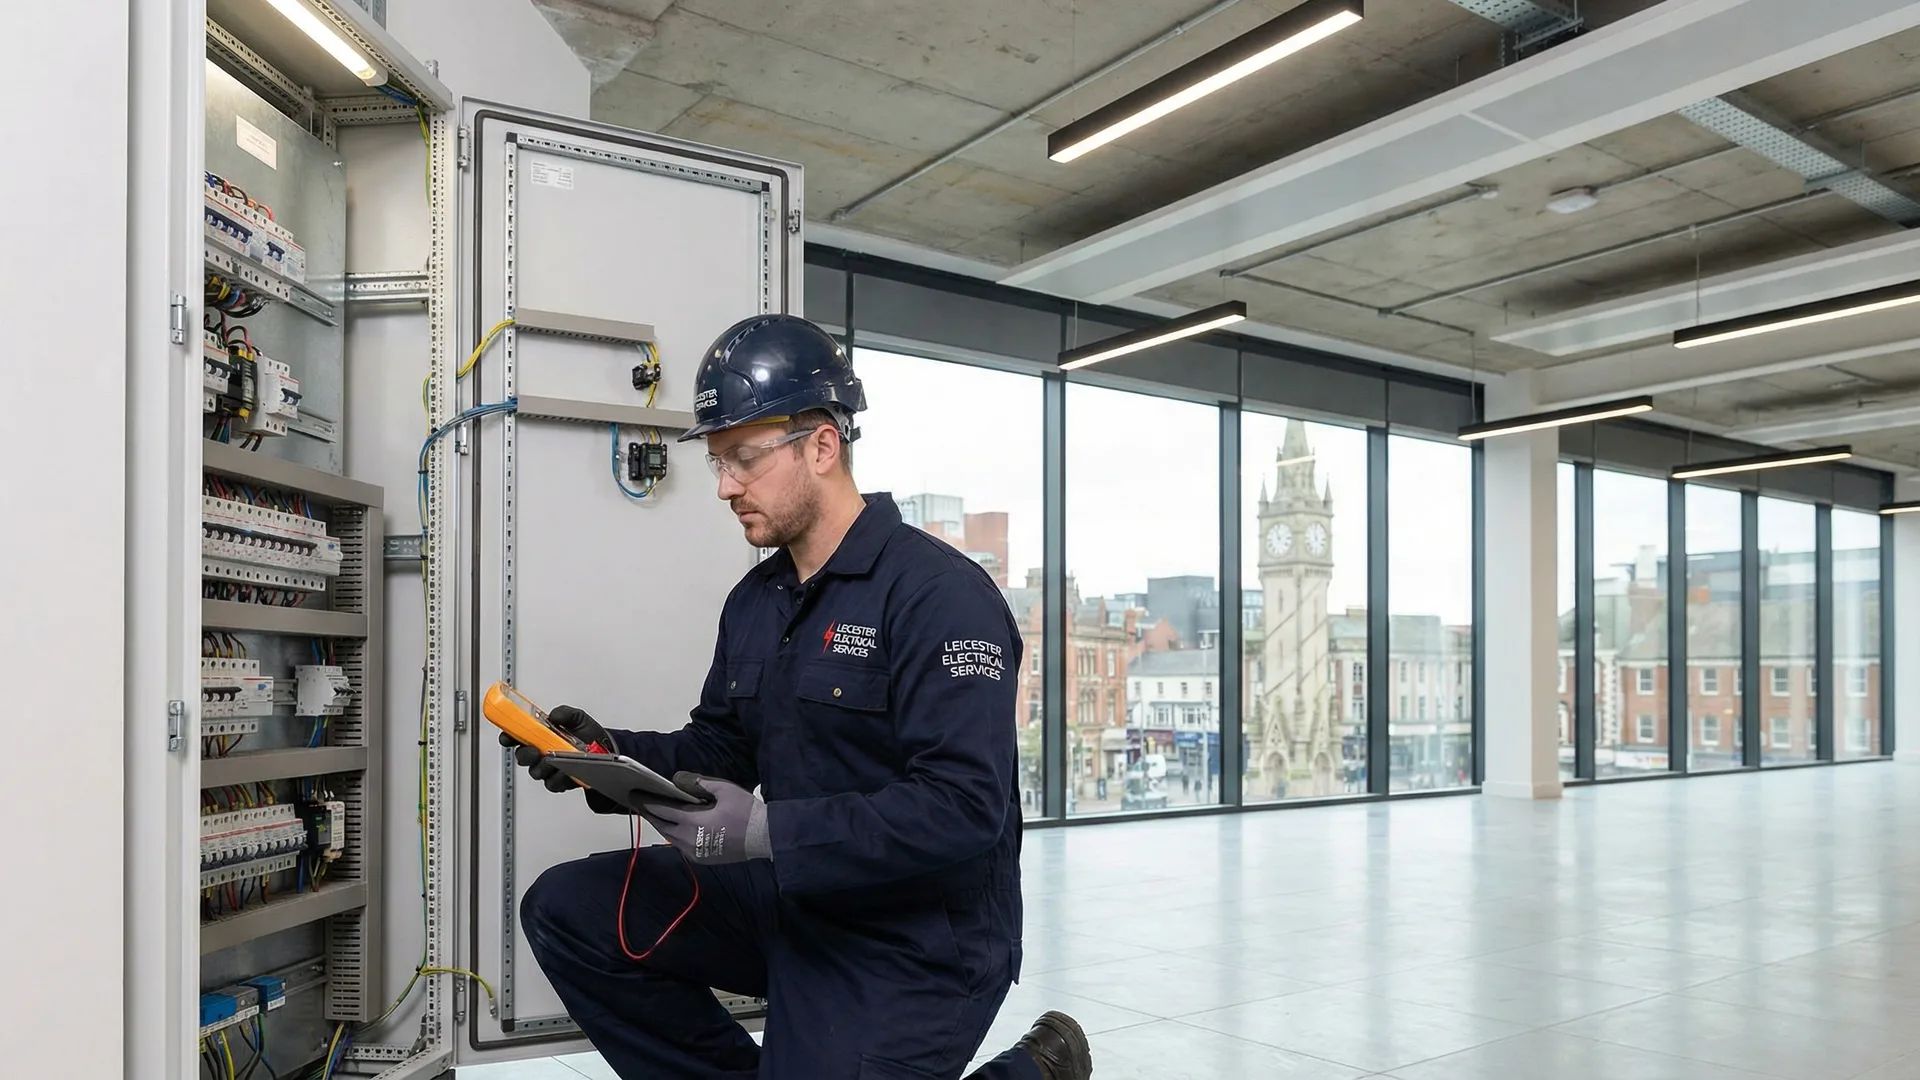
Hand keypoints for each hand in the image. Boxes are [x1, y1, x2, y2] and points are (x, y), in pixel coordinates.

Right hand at [498, 704, 614, 792]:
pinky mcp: (558, 781)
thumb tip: (554, 715)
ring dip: (543, 766)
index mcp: (541, 735)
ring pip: (535, 771)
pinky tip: (566, 772)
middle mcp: (541, 752)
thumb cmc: (589, 734)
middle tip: (534, 751)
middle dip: (525, 754)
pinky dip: (558, 778)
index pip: (517, 736)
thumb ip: (565, 713)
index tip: (507, 736)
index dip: (509, 736)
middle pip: (522, 756)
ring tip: (554, 760)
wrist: (607, 750)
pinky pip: (552, 783)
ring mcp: (549, 767)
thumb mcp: (578, 718)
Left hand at [641, 773, 769, 863]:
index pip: (663, 812)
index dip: (647, 803)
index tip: (635, 796)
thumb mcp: (725, 790)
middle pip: (662, 827)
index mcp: (693, 823)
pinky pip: (682, 846)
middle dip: (652, 815)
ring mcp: (695, 853)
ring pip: (671, 838)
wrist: (765, 837)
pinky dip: (676, 835)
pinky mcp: (703, 859)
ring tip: (658, 814)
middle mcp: (689, 841)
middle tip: (642, 804)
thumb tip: (678, 779)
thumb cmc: (747, 812)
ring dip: (663, 826)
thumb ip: (699, 784)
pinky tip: (677, 827)